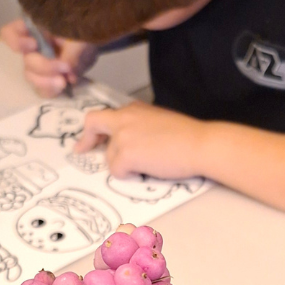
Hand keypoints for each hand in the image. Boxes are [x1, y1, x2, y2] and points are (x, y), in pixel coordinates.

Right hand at [0, 19, 97, 96]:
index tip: (34, 44)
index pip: (9, 34)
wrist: (90, 47)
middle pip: (26, 61)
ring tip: (64, 81)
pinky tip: (63, 87)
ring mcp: (37, 66)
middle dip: (44, 67)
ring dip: (46, 82)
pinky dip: (51, 90)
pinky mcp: (46, 80)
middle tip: (65, 67)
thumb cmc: (82, 35)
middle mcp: (31, 49)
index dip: (16, 41)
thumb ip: (73, 53)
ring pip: (31, 77)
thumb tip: (68, 74)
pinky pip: (41, 89)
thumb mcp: (80, 39)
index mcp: (34, 30)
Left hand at [75, 102, 207, 178]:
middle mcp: (124, 117)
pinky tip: (147, 170)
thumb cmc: (188, 136)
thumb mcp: (160, 121)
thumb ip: (142, 125)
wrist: (200, 144)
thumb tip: (135, 141)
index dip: (94, 128)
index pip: (105, 115)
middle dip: (87, 140)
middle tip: (84, 150)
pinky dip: (129, 175)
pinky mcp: (125, 154)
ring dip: (123, 164)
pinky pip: (117, 170)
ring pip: (110, 156)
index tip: (89, 139)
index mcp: (134, 109)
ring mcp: (123, 135)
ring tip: (147, 164)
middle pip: (94, 125)